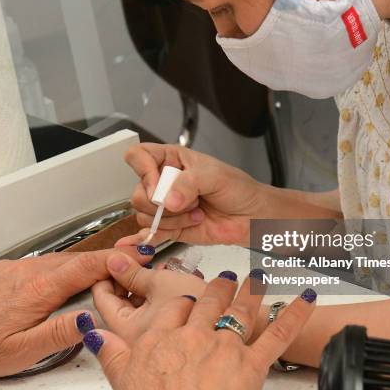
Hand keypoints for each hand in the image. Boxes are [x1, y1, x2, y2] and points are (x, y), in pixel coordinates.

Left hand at [0, 248, 149, 378]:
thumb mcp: (22, 350)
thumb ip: (61, 333)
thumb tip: (93, 319)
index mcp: (40, 288)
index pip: (89, 265)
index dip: (118, 259)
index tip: (140, 254)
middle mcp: (33, 271)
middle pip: (81, 259)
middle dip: (110, 261)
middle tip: (132, 267)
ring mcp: (21, 268)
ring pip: (64, 261)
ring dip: (88, 265)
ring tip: (105, 277)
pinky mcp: (11, 271)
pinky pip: (48, 264)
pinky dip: (67, 268)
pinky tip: (68, 283)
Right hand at [84, 267, 316, 389]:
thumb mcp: (123, 384)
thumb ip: (110, 354)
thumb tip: (95, 333)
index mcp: (162, 338)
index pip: (174, 308)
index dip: (183, 302)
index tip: (187, 299)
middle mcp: (193, 336)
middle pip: (207, 301)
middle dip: (218, 287)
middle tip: (225, 278)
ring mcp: (224, 348)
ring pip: (239, 309)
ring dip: (251, 291)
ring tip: (257, 278)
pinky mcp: (251, 366)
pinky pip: (276, 335)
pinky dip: (294, 315)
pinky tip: (306, 298)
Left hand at [93, 252, 206, 344]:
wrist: (232, 324)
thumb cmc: (198, 311)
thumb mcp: (161, 282)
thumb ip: (133, 272)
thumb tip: (114, 260)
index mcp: (125, 330)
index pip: (101, 297)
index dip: (107, 273)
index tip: (116, 258)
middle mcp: (133, 342)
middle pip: (122, 302)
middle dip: (132, 278)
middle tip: (143, 261)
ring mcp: (150, 341)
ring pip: (142, 307)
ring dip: (151, 286)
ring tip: (166, 269)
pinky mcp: (167, 338)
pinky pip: (157, 314)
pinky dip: (163, 297)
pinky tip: (177, 282)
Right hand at [118, 143, 269, 246]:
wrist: (251, 217)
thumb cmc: (238, 189)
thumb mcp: (214, 176)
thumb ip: (188, 183)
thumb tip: (167, 201)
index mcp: (171, 159)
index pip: (138, 156)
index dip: (143, 171)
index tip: (158, 184)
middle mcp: (163, 181)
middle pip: (138, 193)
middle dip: (162, 202)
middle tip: (189, 201)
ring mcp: (164, 206)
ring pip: (144, 214)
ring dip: (172, 218)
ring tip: (197, 213)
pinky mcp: (169, 227)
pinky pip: (152, 232)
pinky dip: (165, 232)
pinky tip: (186, 225)